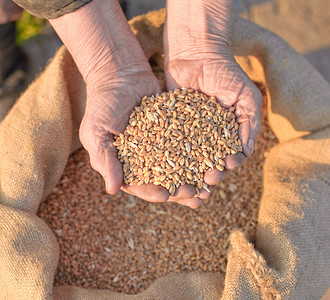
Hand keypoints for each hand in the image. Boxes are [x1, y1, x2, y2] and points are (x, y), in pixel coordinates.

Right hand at [50, 0, 205, 207]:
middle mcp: (144, 158)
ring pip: (179, 167)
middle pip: (164, 180)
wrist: (120, 73)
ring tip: (208, 186)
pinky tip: (213, 160)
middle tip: (195, 196)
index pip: (139, 185)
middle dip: (178, 190)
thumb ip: (104, 159)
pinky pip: (188, 145)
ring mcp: (160, 145)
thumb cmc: (102, 103)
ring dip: (193, 178)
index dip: (152, 192)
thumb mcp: (96, 131)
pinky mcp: (174, 131)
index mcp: (125, 164)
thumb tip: (113, 190)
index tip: (165, 195)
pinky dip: (199, 154)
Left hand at [164, 0, 261, 185]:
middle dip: (211, 173)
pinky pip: (170, 145)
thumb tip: (247, 152)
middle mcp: (209, 136)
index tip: (226, 166)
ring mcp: (189, 133)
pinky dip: (170, 158)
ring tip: (189, 181)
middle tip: (208, 178)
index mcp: (228, 132)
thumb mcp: (246, 96)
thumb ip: (250, 122)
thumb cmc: (225, 72)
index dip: (230, 164)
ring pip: (190, 160)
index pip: (231, 155)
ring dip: (191, 173)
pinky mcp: (171, 126)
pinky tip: (168, 169)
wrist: (195, 52)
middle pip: (210, 162)